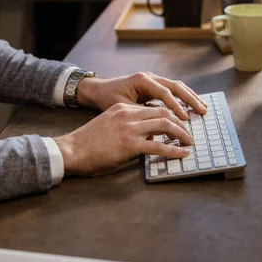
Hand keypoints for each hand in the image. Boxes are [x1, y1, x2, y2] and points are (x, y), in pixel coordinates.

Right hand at [54, 103, 193, 175]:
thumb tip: (149, 136)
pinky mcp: (130, 144)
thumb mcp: (110, 124)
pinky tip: (182, 154)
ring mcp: (130, 128)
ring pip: (165, 125)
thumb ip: (129, 125)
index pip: (154, 107)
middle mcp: (129, 114)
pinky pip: (159, 146)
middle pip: (164, 113)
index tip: (180, 124)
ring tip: (189, 142)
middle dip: (181, 122)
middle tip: (189, 133)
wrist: (72, 150)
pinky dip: (174, 150)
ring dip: (181, 134)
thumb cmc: (89, 142)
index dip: (171, 115)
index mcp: (124, 108)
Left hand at [77, 72, 207, 120]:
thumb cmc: (106, 99)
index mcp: (141, 80)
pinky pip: (172, 90)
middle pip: (176, 86)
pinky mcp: (153, 85)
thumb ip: (138, 116)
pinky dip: (183, 98)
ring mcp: (152, 79)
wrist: (97, 90)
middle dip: (190, 99)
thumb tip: (154, 131)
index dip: (176, 106)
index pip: (164, 93)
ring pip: (177, 86)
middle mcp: (149, 77)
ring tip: (203, 108)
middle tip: (202, 111)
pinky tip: (191, 106)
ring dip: (190, 97)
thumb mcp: (120, 108)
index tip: (185, 119)